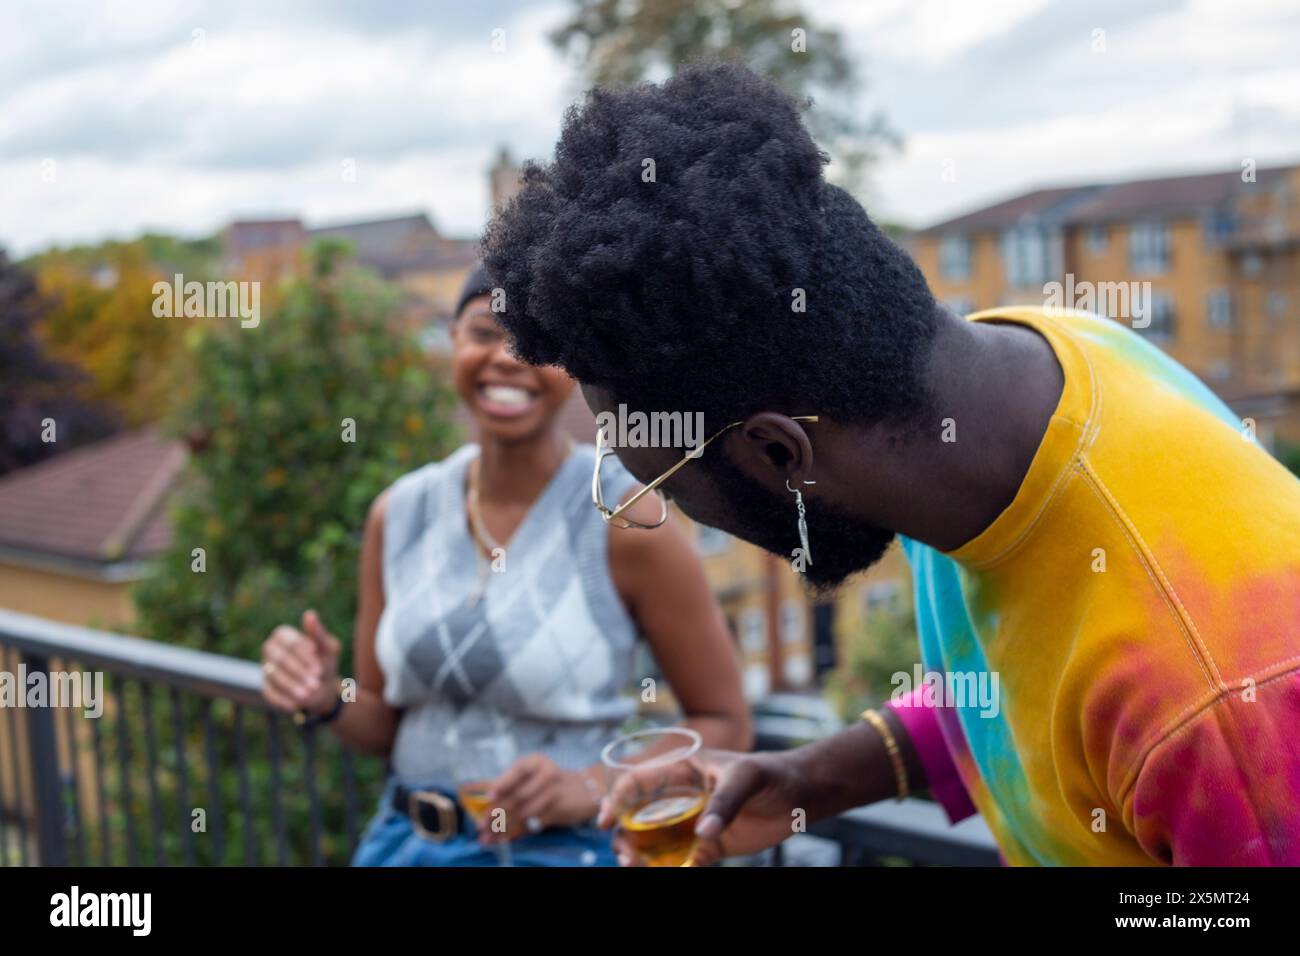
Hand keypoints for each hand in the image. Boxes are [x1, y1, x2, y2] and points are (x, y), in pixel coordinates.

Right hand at [260, 609, 341, 716]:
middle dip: (299, 672)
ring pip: (273, 676)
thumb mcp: (327, 648)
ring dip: (291, 686)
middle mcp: (270, 649)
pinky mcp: (265, 687)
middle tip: (316, 684)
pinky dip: (282, 699)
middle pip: (279, 659)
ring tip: (308, 694)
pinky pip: (269, 693)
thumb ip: (318, 633)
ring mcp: (265, 668)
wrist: (322, 689)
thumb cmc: (324, 662)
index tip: (320, 669)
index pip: (290, 643)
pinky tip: (295, 705)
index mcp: (283, 634)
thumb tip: (309, 614)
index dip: (304, 657)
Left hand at [480, 755, 600, 843]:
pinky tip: (505, 838)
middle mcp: (547, 773)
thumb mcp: (534, 774)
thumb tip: (481, 800)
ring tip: (488, 836)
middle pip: (518, 794)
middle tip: (481, 825)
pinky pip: (534, 823)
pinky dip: (517, 832)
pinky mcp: (560, 809)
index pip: (516, 771)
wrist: (586, 790)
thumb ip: (511, 784)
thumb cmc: (551, 782)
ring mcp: (555, 792)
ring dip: (504, 826)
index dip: (501, 784)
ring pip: (524, 812)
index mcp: (536, 761)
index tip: (487, 797)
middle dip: (496, 812)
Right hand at [597, 749, 808, 865]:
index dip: (616, 798)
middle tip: (625, 857)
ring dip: (642, 858)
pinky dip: (673, 871)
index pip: (639, 781)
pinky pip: (683, 862)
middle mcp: (682, 798)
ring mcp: (694, 823)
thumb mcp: (747, 777)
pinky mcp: (710, 846)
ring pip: (656, 843)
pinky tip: (669, 875)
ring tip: (638, 869)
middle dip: (624, 837)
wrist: (802, 794)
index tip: (605, 820)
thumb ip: (725, 801)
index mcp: (683, 771)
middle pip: (640, 818)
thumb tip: (704, 833)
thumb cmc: (772, 773)